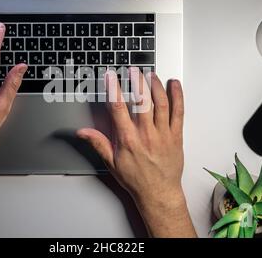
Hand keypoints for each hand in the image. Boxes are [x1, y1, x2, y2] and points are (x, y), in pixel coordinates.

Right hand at [77, 68, 195, 236]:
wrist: (158, 193)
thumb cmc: (136, 179)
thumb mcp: (111, 162)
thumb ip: (98, 143)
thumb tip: (82, 132)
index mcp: (128, 139)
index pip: (118, 108)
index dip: (113, 89)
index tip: (111, 76)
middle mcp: (146, 134)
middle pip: (141, 101)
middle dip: (137, 81)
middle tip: (133, 69)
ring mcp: (163, 134)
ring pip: (160, 103)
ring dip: (155, 85)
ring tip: (150, 74)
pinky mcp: (176, 135)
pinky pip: (179, 112)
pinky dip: (177, 96)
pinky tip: (173, 84)